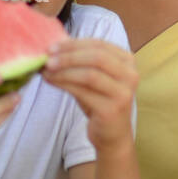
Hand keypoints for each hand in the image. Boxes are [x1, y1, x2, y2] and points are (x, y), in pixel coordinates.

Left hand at [42, 38, 138, 154]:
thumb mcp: (94, 77)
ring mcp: (123, 93)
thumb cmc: (100, 101)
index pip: (99, 45)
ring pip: (89, 74)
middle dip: (69, 56)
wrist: (112, 134)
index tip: (52, 47)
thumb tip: (53, 48)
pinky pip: (83, 92)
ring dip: (64, 71)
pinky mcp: (112, 109)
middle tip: (47, 59)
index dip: (74, 44)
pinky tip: (52, 82)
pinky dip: (64, 84)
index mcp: (128, 61)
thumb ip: (81, 61)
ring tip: (47, 71)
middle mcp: (130, 75)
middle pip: (96, 57)